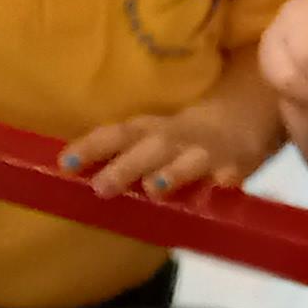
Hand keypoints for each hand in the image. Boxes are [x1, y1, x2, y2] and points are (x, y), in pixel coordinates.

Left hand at [62, 109, 240, 201]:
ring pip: (188, 160)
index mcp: (148, 131)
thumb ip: (120, 156)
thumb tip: (70, 174)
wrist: (241, 119)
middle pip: (148, 147)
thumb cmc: (180, 138)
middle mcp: (173, 138)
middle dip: (125, 166)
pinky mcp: (235, 166)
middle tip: (100, 188)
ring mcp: (206, 152)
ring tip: (154, 188)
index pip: (115, 135)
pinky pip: (231, 175)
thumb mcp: (149, 140)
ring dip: (172, 172)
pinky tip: (220, 187)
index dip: (90, 147)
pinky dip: (224, 181)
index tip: (65, 164)